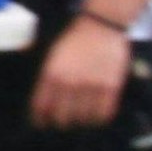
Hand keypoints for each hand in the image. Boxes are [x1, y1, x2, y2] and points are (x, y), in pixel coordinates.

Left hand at [31, 16, 132, 130]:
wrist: (101, 27)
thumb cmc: (75, 40)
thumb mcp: (53, 56)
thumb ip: (48, 78)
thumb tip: (46, 102)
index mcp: (52, 74)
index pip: (41, 106)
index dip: (40, 118)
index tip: (42, 123)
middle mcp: (70, 83)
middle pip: (62, 117)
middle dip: (61, 122)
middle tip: (63, 121)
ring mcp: (91, 87)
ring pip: (83, 118)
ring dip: (81, 121)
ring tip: (81, 118)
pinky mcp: (110, 88)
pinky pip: (104, 114)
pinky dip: (99, 118)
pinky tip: (96, 116)